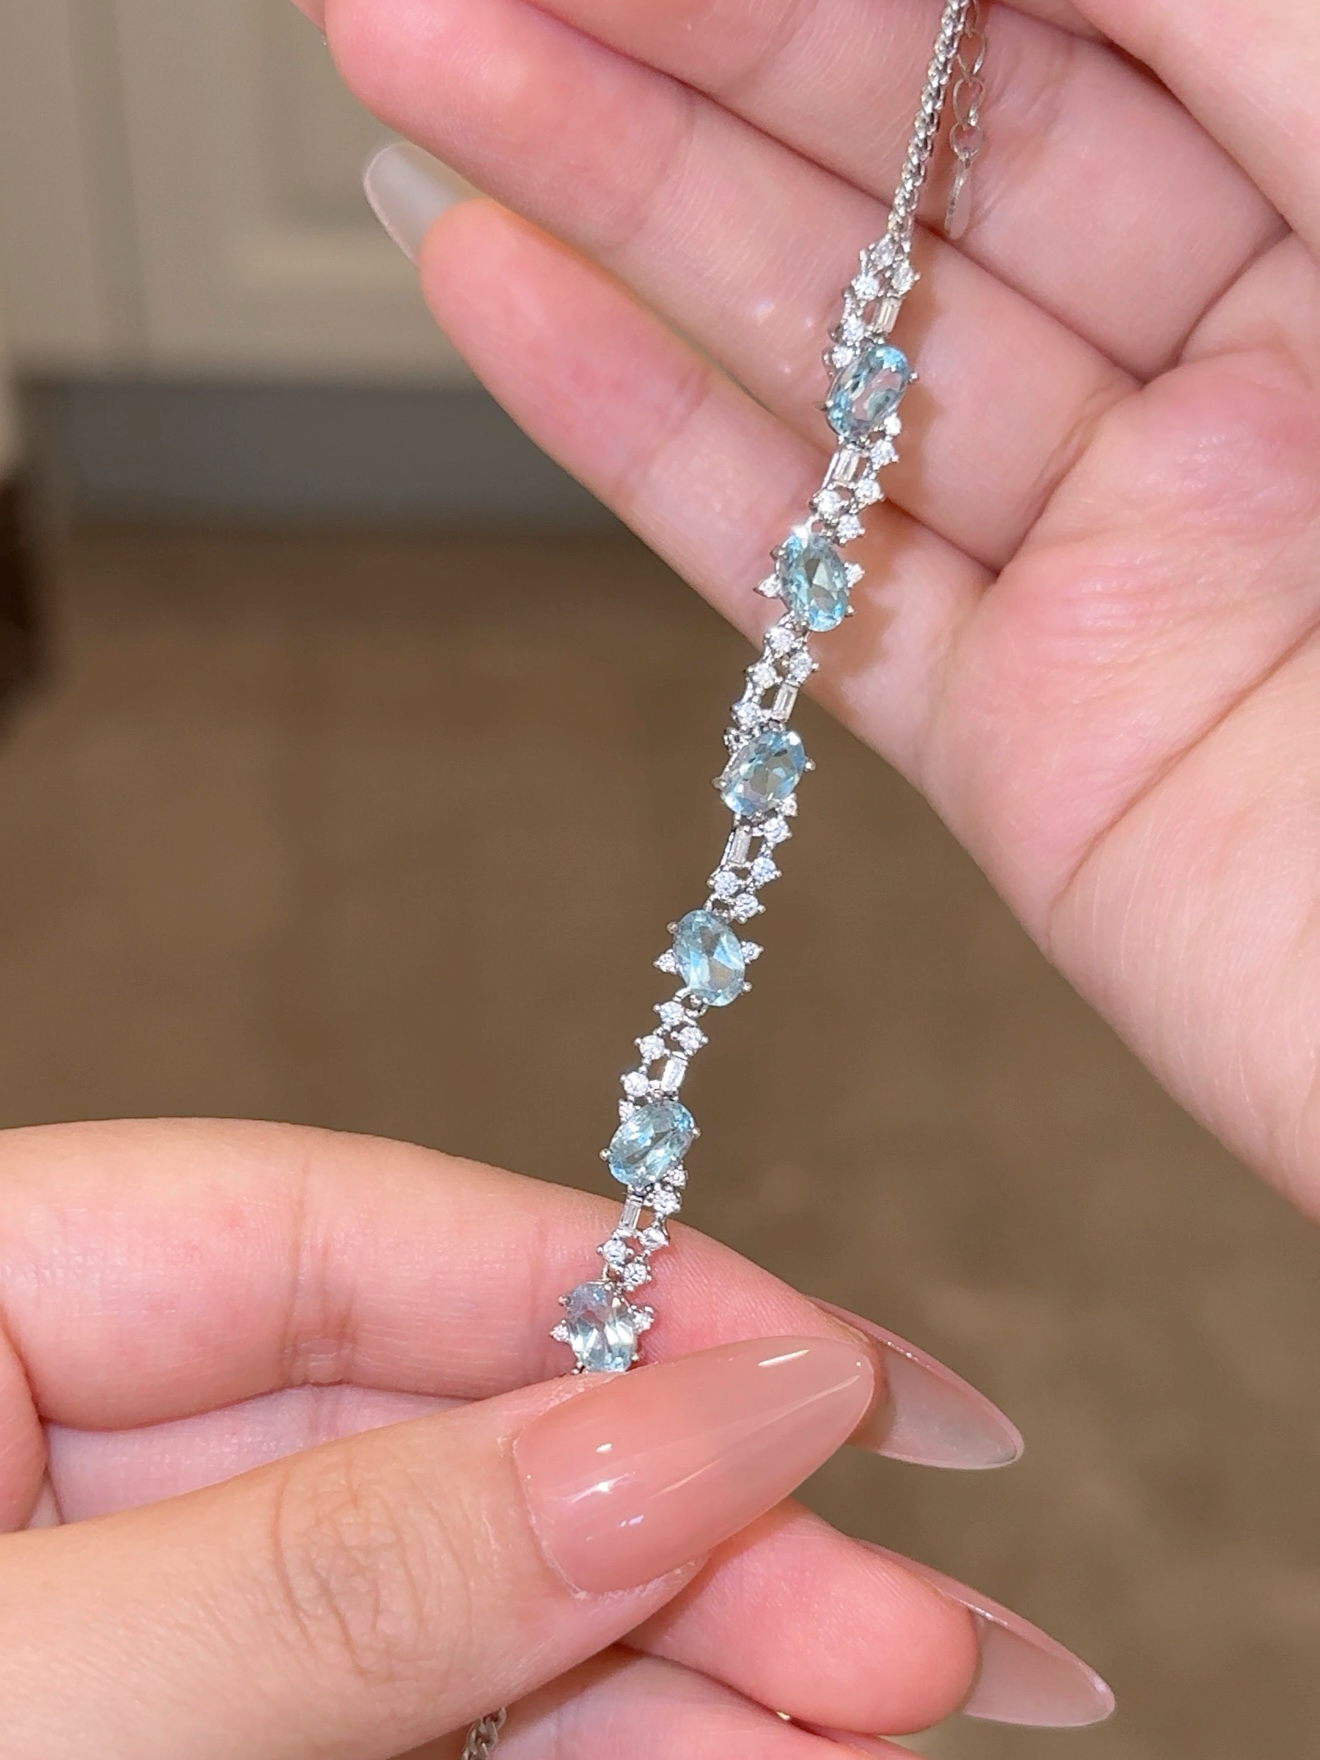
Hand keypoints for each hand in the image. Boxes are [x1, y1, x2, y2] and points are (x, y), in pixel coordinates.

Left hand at [0, 1117, 1109, 1757]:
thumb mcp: (37, 1700)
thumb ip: (351, 1566)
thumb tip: (694, 1417)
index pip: (357, 1233)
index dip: (628, 1294)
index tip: (845, 1388)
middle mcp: (70, 1425)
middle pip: (451, 1426)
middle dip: (702, 1524)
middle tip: (932, 1630)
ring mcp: (136, 1595)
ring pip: (467, 1591)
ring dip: (688, 1662)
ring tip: (899, 1710)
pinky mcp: (192, 1719)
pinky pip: (424, 1714)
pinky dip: (594, 1746)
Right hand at [303, 0, 1319, 1213]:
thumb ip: (1255, 31)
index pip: (1078, 15)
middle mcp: (1262, 376)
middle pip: (921, 158)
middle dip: (681, 33)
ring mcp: (1129, 567)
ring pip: (833, 354)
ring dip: (613, 202)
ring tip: (418, 73)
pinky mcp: (1032, 751)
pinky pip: (810, 577)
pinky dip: (642, 445)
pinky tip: (498, 302)